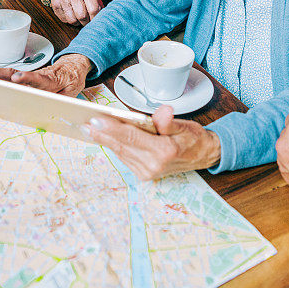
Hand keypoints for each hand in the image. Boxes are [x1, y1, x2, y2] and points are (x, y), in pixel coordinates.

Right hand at [0, 53, 91, 96]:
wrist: (74, 66)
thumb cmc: (72, 80)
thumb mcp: (73, 93)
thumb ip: (61, 101)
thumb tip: (48, 111)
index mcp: (51, 80)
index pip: (39, 79)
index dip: (28, 78)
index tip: (17, 78)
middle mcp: (35, 76)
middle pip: (15, 74)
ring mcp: (28, 76)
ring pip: (8, 74)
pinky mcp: (23, 78)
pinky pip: (8, 77)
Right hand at [50, 0, 102, 24]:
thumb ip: (97, 2)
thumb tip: (101, 16)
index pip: (93, 9)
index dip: (96, 18)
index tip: (96, 21)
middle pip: (82, 16)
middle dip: (86, 22)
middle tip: (87, 22)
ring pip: (72, 20)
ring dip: (77, 22)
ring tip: (79, 18)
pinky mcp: (55, 4)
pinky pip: (63, 19)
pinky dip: (68, 20)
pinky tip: (71, 14)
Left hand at [86, 105, 221, 179]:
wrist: (204, 156)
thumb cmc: (194, 139)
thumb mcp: (185, 126)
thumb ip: (169, 121)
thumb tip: (162, 113)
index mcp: (164, 152)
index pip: (132, 137)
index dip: (112, 128)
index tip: (97, 120)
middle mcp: (153, 165)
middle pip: (121, 146)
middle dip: (102, 134)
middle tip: (84, 123)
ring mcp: (147, 172)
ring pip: (120, 152)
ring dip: (105, 140)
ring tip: (89, 128)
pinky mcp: (143, 174)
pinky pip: (125, 157)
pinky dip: (114, 146)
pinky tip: (103, 136)